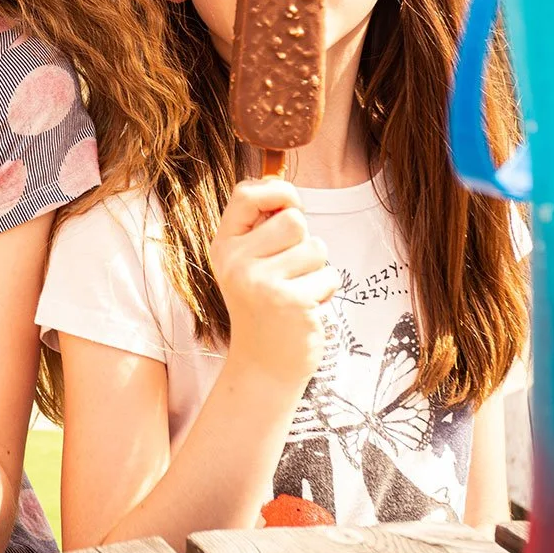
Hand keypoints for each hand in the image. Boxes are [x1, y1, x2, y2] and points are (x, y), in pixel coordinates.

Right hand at [209, 178, 338, 393]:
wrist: (263, 365)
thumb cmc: (263, 307)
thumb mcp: (248, 264)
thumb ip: (262, 228)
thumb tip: (284, 186)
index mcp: (224, 247)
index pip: (246, 194)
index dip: (278, 192)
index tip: (290, 205)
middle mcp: (236, 262)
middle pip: (294, 220)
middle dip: (303, 242)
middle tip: (289, 272)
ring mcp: (262, 282)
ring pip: (316, 248)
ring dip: (316, 270)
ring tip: (296, 292)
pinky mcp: (291, 301)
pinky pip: (329, 276)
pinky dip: (325, 292)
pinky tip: (304, 310)